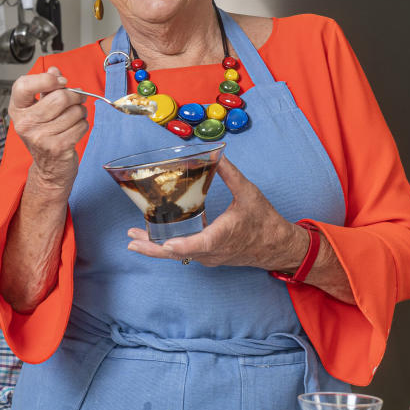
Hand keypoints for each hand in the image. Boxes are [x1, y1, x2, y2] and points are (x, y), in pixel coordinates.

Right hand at [8, 66, 88, 193]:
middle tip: (77, 99)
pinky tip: (75, 129)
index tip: (60, 81)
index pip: (23, 85)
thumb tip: (54, 69)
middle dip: (75, 96)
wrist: (49, 169)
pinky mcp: (57, 147)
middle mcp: (24, 124)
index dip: (45, 79)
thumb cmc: (45, 136)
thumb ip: (47, 88)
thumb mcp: (40, 110)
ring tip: (75, 117)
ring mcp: (39, 137)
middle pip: (59, 97)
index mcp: (18, 110)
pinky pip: (81, 125)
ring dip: (81, 112)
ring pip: (74, 111)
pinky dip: (83, 125)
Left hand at [125, 156, 306, 270]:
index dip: (182, 246)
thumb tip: (216, 153)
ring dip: (155, 248)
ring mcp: (209, 257)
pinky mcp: (208, 257)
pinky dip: (168, 248)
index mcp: (225, 235)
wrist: (277, 246)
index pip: (201, 244)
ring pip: (179, 256)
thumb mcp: (249, 192)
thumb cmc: (264, 220)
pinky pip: (185, 254)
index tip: (166, 245)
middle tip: (131, 242)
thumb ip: (230, 174)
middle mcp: (214, 251)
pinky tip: (154, 238)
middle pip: (180, 254)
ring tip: (133, 240)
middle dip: (153, 248)